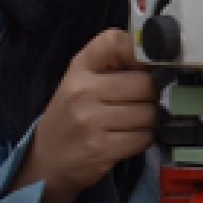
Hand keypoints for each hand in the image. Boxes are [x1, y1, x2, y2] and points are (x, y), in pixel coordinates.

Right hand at [8, 29, 158, 202]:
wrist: (46, 161)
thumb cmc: (70, 116)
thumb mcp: (80, 82)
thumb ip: (110, 67)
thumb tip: (156, 61)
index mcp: (79, 68)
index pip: (116, 41)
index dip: (138, 53)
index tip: (140, 68)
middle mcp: (83, 90)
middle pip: (145, 83)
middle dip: (150, 95)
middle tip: (140, 102)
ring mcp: (91, 121)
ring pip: (148, 113)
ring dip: (148, 120)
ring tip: (132, 122)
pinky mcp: (101, 149)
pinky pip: (143, 138)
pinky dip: (143, 139)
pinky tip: (128, 139)